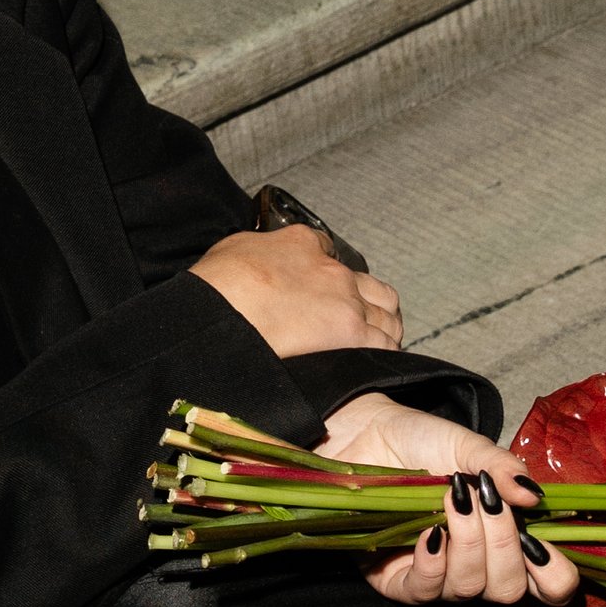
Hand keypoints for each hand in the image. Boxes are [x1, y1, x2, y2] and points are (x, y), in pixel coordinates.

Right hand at [192, 222, 402, 358]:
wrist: (223, 314)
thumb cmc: (218, 285)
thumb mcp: (236, 250)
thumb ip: (260, 252)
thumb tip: (260, 261)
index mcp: (302, 245)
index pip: (329, 252)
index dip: (330, 274)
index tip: (323, 290)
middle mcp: (332, 271)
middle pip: (372, 287)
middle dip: (370, 303)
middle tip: (358, 322)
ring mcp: (346, 301)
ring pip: (387, 314)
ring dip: (382, 328)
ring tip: (371, 345)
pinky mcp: (351, 332)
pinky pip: (384, 342)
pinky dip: (384, 351)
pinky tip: (374, 361)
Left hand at [319, 396, 580, 606]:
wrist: (365, 433)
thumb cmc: (423, 442)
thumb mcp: (470, 448)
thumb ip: (504, 470)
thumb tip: (533, 497)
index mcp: (506, 540)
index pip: (547, 586)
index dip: (555, 579)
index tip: (541, 544)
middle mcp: (476, 567)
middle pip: (508, 591)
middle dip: (504, 546)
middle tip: (487, 501)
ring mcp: (437, 578)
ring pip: (468, 589)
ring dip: (468, 543)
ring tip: (453, 499)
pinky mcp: (395, 582)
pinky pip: (423, 591)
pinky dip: (432, 562)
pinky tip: (430, 530)